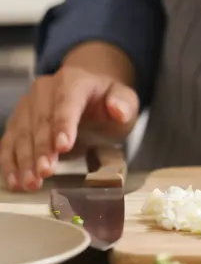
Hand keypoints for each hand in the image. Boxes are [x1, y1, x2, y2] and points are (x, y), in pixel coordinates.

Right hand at [1, 66, 137, 191]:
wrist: (90, 94)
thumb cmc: (108, 101)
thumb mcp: (126, 100)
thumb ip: (124, 104)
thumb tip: (118, 110)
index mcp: (73, 81)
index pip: (67, 102)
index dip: (64, 125)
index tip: (63, 147)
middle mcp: (45, 90)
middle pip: (41, 121)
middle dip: (43, 149)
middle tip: (45, 171)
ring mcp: (28, 105)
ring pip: (22, 134)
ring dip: (25, 160)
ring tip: (32, 182)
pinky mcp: (18, 122)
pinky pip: (10, 143)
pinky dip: (10, 163)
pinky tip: (15, 180)